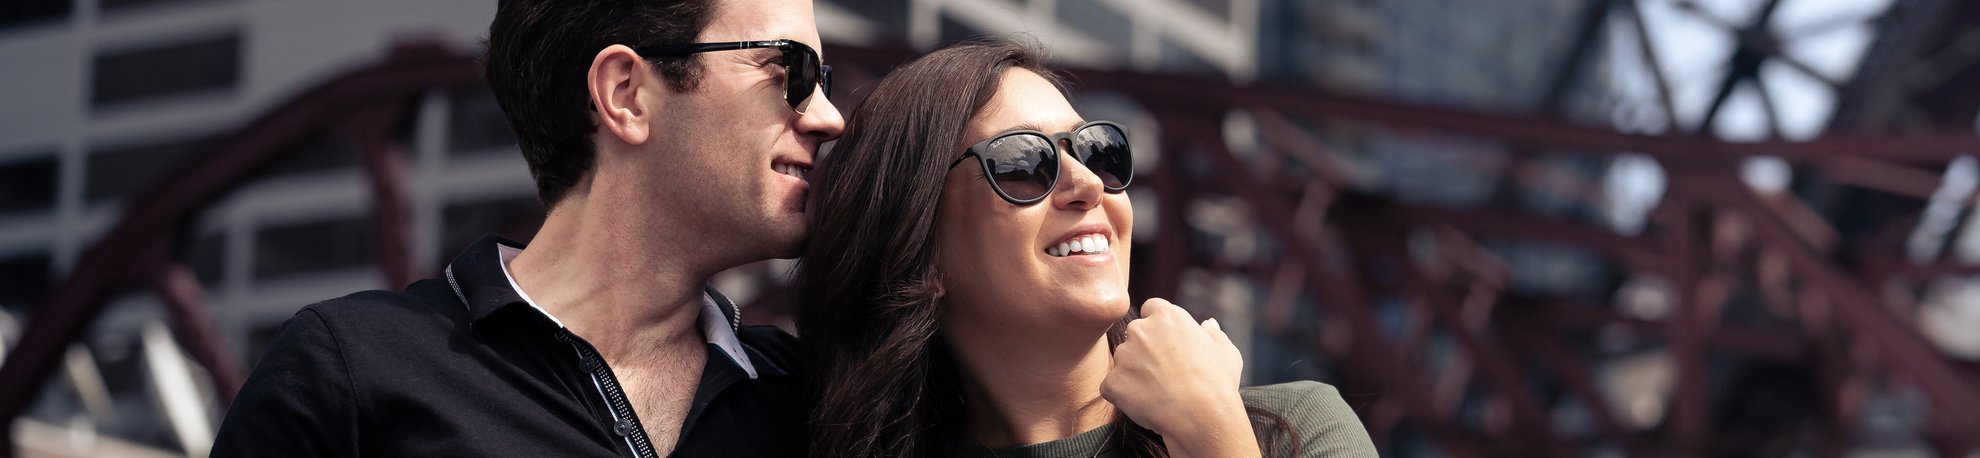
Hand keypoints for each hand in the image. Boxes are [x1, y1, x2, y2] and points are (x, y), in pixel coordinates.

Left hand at [1101, 298, 1257, 456]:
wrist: (1200, 415)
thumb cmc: (1217, 382)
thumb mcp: (1226, 353)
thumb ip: (1214, 334)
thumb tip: (1209, 324)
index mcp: (1167, 316)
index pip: (1152, 309)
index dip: (1159, 326)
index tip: (1168, 344)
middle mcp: (1140, 329)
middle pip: (1136, 334)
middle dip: (1145, 349)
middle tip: (1165, 373)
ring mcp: (1123, 355)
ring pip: (1124, 361)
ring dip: (1134, 372)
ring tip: (1159, 392)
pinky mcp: (1112, 381)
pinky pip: (1113, 387)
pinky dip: (1124, 395)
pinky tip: (1145, 405)